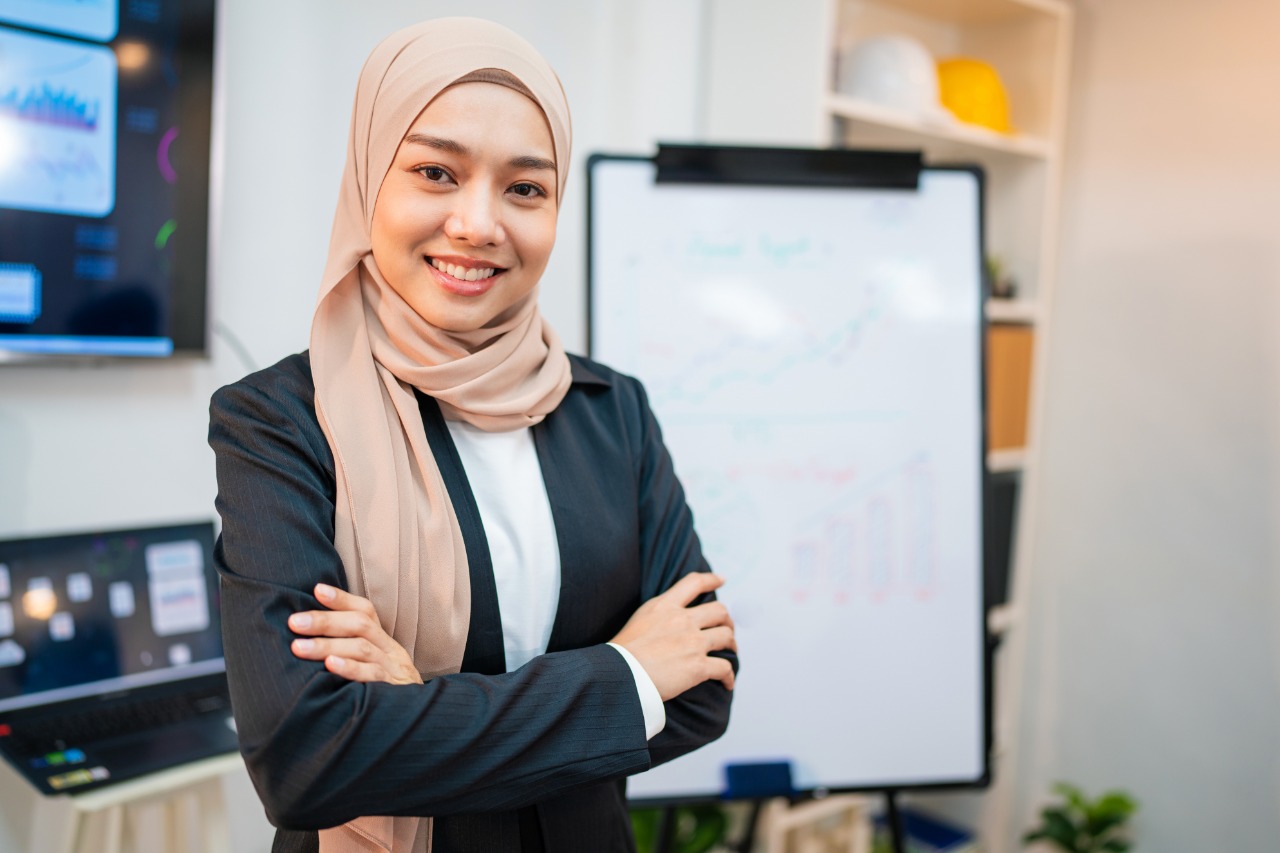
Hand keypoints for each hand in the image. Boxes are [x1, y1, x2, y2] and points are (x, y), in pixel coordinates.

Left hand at [288, 584, 422, 684]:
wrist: (421, 724)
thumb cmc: (384, 693)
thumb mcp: (374, 668)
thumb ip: (350, 652)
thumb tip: (309, 636)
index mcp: (384, 642)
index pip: (365, 612)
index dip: (342, 600)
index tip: (317, 590)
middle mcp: (390, 651)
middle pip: (360, 626)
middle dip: (325, 621)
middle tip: (294, 622)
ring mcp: (394, 670)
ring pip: (362, 648)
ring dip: (328, 645)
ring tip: (298, 647)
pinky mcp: (394, 691)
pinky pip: (373, 676)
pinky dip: (350, 669)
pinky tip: (329, 666)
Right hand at [610, 572, 735, 700]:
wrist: (619, 673)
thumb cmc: (622, 652)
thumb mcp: (639, 620)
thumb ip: (658, 615)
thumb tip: (668, 621)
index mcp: (665, 606)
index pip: (694, 583)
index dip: (712, 579)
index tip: (722, 579)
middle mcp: (682, 620)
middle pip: (719, 610)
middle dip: (727, 619)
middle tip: (727, 628)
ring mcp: (693, 642)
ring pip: (726, 636)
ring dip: (731, 644)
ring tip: (730, 652)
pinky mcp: (698, 666)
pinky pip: (724, 668)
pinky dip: (729, 677)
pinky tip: (727, 683)